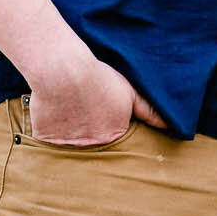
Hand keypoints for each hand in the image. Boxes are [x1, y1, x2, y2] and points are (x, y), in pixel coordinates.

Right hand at [27, 47, 166, 145]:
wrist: (63, 70)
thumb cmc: (97, 77)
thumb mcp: (128, 92)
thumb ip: (148, 111)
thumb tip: (171, 125)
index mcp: (113, 136)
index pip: (112, 139)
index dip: (105, 124)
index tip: (98, 111)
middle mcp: (92, 145)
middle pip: (90, 144)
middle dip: (87, 132)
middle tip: (81, 111)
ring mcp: (68, 145)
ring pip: (68, 143)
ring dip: (68, 130)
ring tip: (66, 108)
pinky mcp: (46, 139)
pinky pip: (47, 139)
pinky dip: (48, 127)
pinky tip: (51, 110)